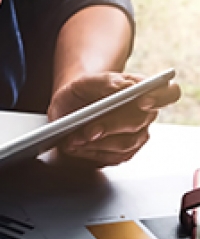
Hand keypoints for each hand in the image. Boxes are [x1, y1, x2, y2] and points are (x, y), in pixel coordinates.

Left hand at [47, 72, 180, 166]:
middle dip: (111, 126)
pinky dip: (93, 153)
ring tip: (75, 139)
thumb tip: (122, 86)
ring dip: (98, 143)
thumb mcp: (84, 82)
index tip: (142, 101)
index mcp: (143, 90)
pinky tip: (78, 147)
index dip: (160, 98)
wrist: (68, 111)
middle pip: (138, 122)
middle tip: (89, 130)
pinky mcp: (124, 154)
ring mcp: (136, 136)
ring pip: (125, 144)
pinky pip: (113, 158)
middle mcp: (145, 115)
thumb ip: (104, 81)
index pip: (168, 93)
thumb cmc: (80, 94)